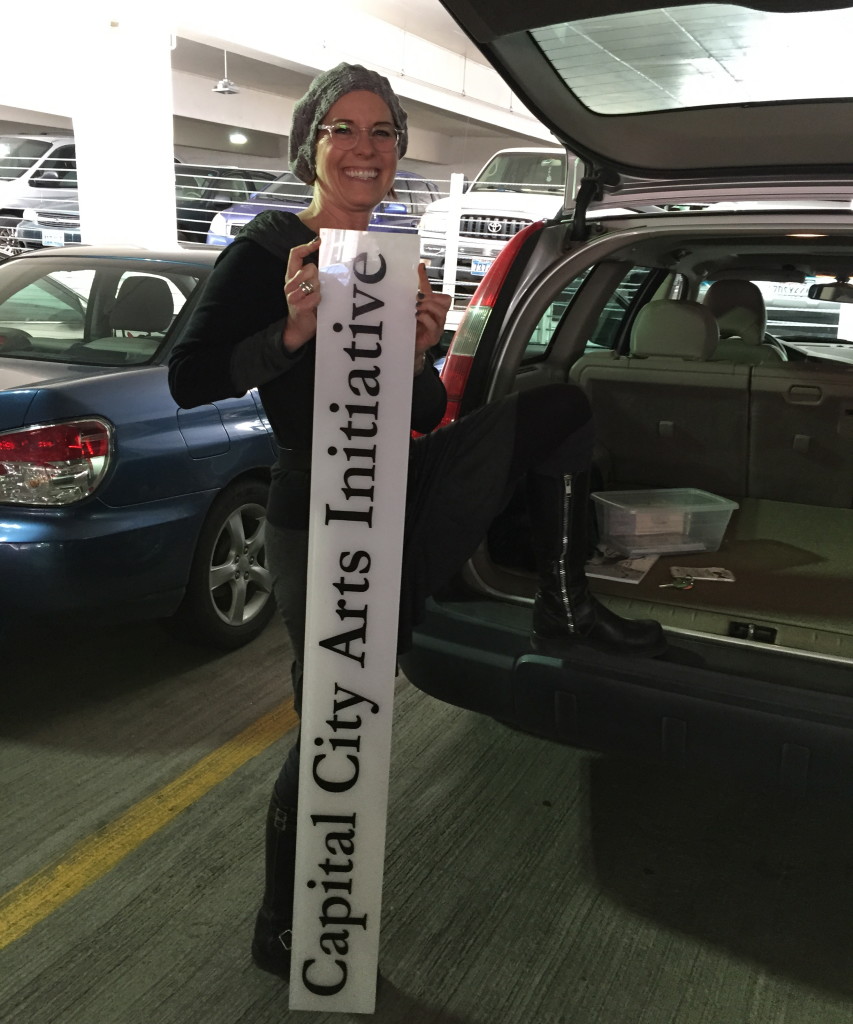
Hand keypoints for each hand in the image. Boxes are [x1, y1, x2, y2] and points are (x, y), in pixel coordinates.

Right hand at [282, 237, 321, 352]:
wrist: (299, 327)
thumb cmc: (307, 304)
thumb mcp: (308, 286)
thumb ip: (312, 274)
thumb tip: (327, 258)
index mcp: (290, 276)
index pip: (294, 255)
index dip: (306, 246)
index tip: (318, 242)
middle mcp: (289, 284)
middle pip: (309, 268)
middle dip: (317, 277)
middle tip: (316, 289)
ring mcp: (292, 295)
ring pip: (313, 282)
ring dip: (318, 289)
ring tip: (315, 298)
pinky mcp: (298, 306)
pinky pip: (316, 296)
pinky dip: (319, 300)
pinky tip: (316, 306)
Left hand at [414, 264, 450, 374]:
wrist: (408, 348)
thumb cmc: (410, 329)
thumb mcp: (408, 311)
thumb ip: (409, 296)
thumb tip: (406, 281)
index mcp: (432, 308)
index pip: (432, 290)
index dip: (425, 278)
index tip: (419, 266)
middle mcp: (438, 316)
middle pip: (446, 300)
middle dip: (431, 297)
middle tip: (418, 300)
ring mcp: (438, 327)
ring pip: (442, 311)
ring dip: (428, 307)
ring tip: (417, 309)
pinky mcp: (434, 337)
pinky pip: (434, 324)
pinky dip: (425, 318)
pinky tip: (417, 317)